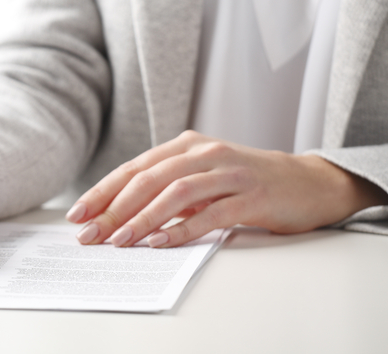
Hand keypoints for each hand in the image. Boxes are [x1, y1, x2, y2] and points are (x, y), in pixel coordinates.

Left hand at [65, 130, 387, 247]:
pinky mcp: (252, 195)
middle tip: (91, 233)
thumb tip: (118, 214)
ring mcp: (229, 172)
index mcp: (186, 145)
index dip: (103, 191)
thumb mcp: (202, 176)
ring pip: (176, 193)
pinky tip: (161, 242)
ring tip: (120, 240)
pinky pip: (211, 213)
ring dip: (144, 218)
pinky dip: (183, 228)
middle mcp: (205, 152)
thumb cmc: (246, 182)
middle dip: (115, 207)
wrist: (309, 182)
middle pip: (149, 178)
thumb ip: (167, 187)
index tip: (78, 214)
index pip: (135, 167)